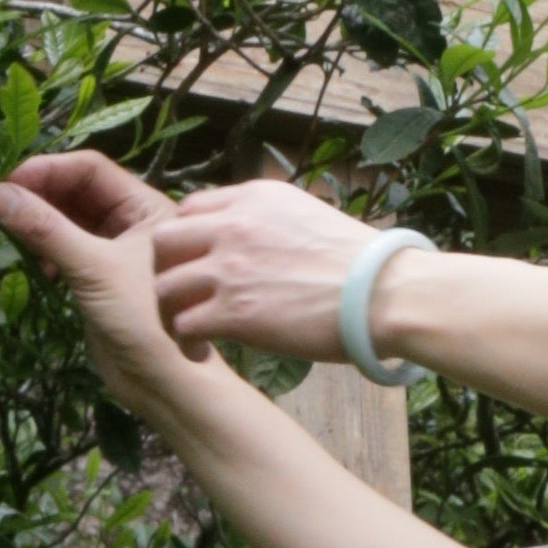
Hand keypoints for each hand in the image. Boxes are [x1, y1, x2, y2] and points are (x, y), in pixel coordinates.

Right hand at [0, 148, 211, 431]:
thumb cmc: (144, 319)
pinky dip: (48, 250)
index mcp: (146, 207)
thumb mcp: (93, 268)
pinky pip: (67, 250)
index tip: (8, 182)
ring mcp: (115, 251)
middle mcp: (133, 223)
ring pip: (70, 221)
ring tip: (14, 233)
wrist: (164, 382)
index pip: (90, 170)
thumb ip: (46, 229)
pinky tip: (38, 266)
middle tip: (1, 205)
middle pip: (78, 192)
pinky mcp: (100, 279)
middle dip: (41, 195)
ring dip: (41, 223)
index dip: (48, 169)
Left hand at [149, 173, 388, 366]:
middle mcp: (234, 226)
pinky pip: (183, 325)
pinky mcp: (233, 312)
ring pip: (164, 286)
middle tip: (182, 294)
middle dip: (166, 270)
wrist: (384, 292)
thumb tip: (254, 237)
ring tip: (188, 329)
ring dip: (171, 310)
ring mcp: (229, 269)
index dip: (186, 238)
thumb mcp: (308, 213)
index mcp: (254, 197)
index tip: (195, 261)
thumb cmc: (361, 261)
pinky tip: (201, 350)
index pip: (190, 208)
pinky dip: (186, 341)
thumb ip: (269, 219)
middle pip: (164, 241)